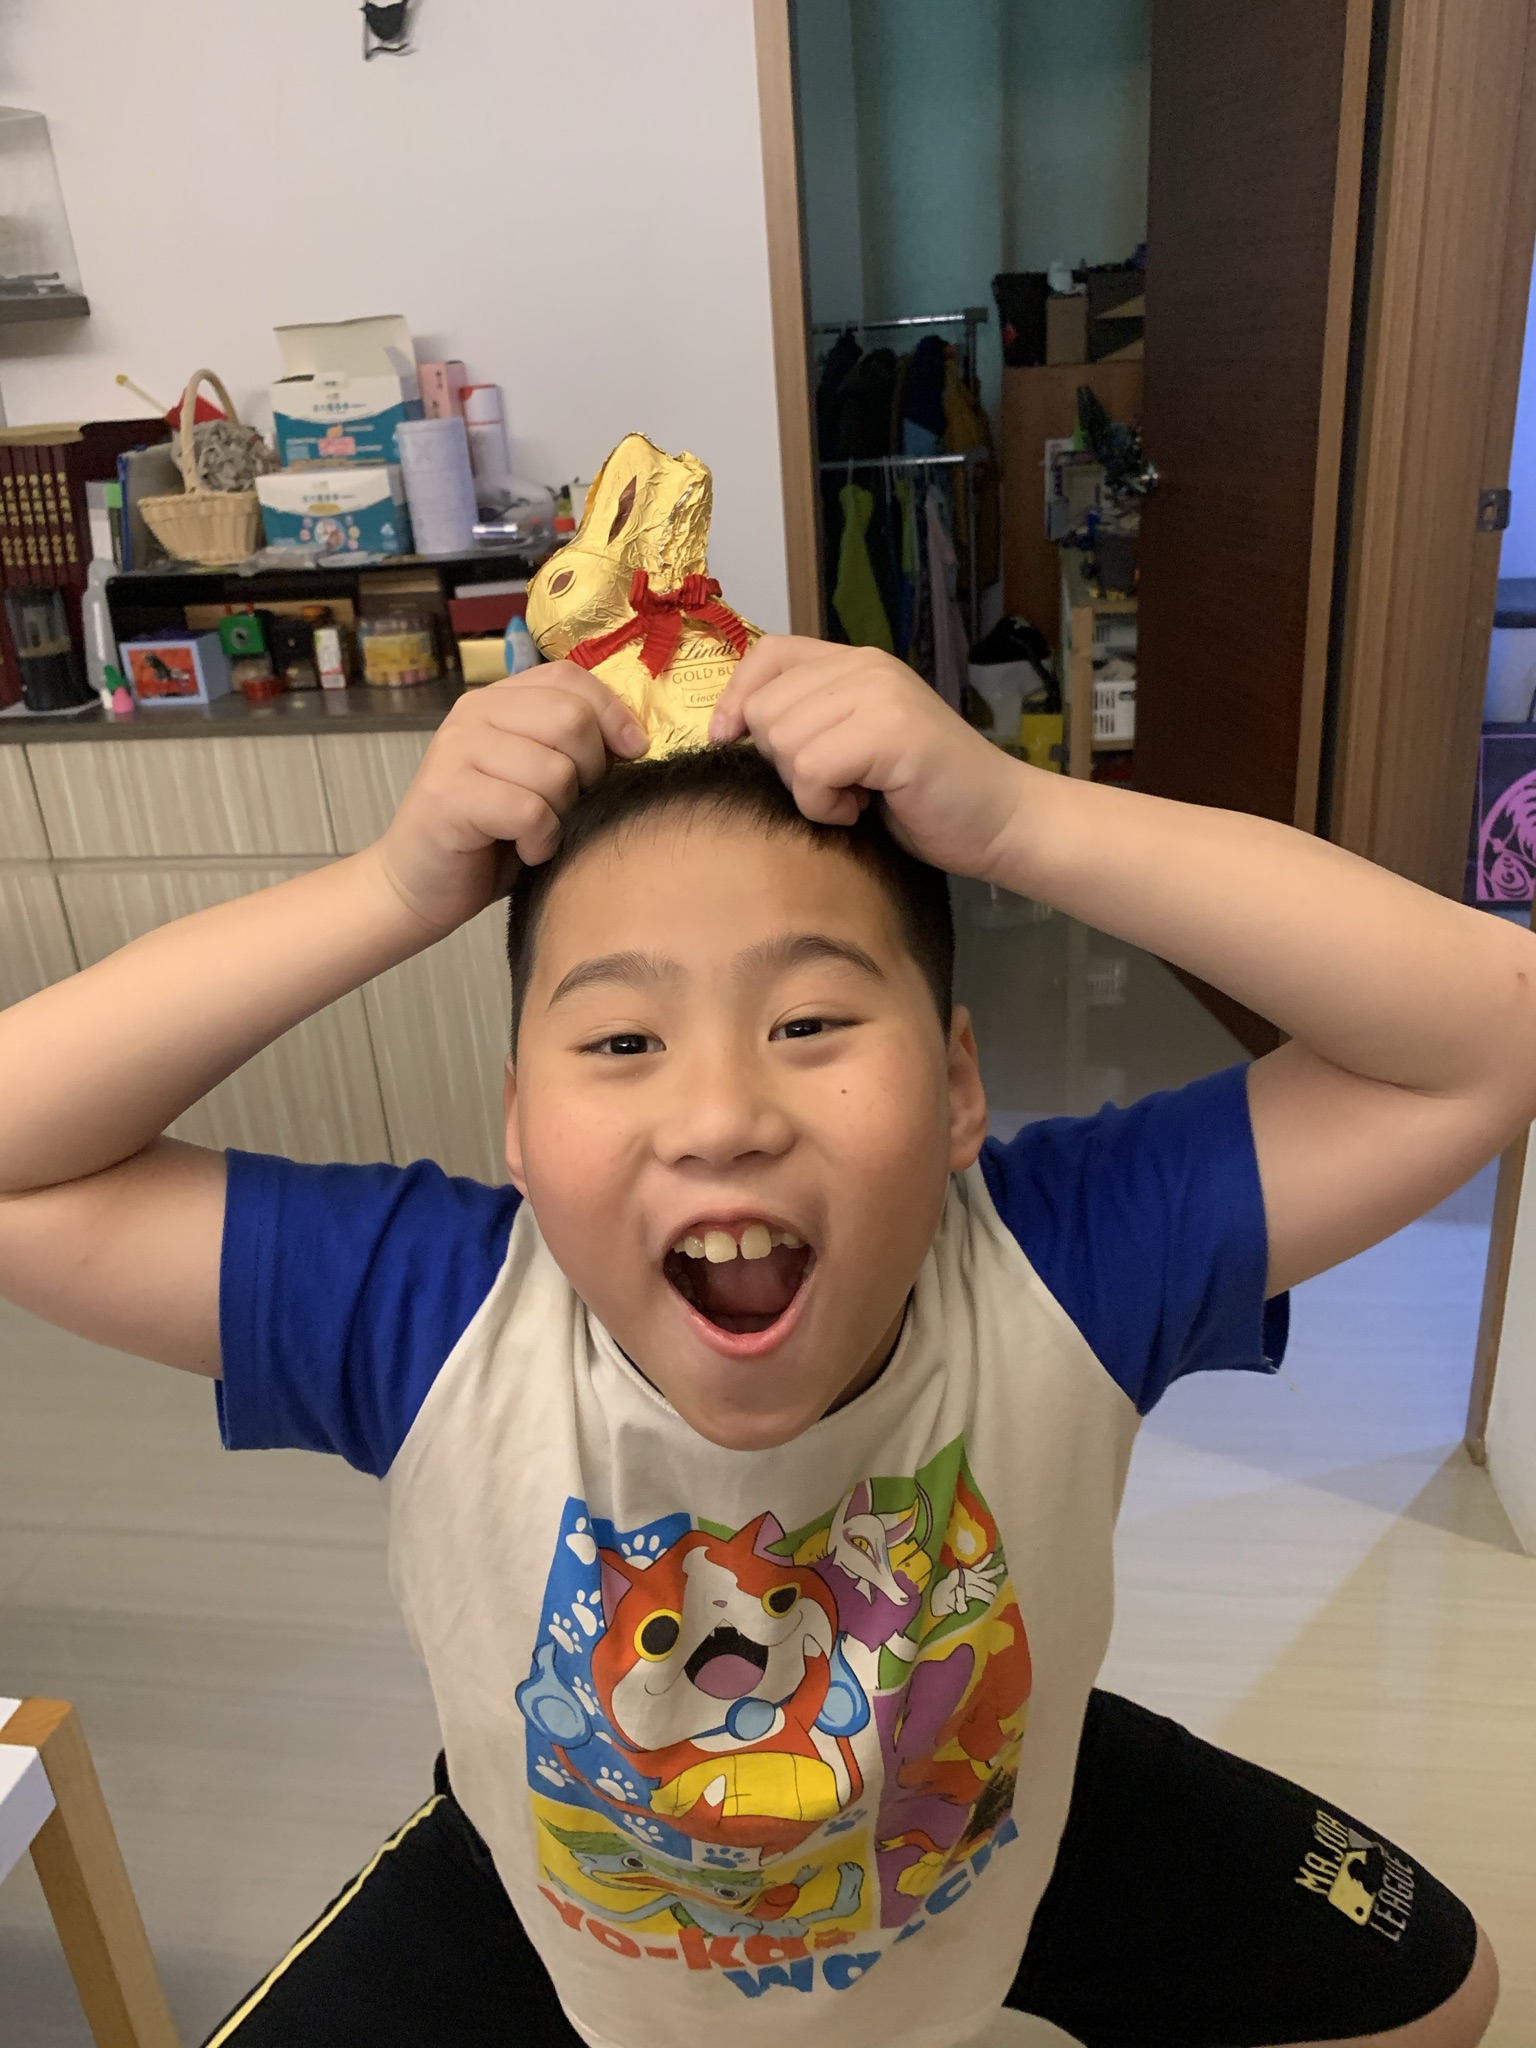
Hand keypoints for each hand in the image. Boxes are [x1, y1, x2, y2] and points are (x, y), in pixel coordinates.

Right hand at [374, 665, 646, 933]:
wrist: (419, 886)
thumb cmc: (491, 837)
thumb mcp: (539, 779)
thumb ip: (570, 746)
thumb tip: (635, 739)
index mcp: (498, 700)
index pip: (571, 677)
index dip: (614, 713)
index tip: (632, 752)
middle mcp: (473, 714)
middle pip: (571, 719)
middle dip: (590, 770)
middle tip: (569, 804)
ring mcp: (456, 751)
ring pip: (555, 770)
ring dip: (562, 813)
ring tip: (538, 831)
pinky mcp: (448, 795)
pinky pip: (530, 811)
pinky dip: (541, 841)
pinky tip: (525, 851)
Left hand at [708, 638, 1024, 879]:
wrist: (1001, 821)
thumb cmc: (924, 797)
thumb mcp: (855, 746)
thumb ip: (810, 721)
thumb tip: (732, 729)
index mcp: (856, 662)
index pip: (767, 652)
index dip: (736, 698)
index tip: (729, 741)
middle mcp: (867, 666)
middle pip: (766, 709)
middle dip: (784, 762)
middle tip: (837, 784)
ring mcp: (881, 694)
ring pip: (785, 741)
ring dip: (809, 789)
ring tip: (856, 797)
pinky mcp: (891, 731)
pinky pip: (811, 769)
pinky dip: (826, 805)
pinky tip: (862, 809)